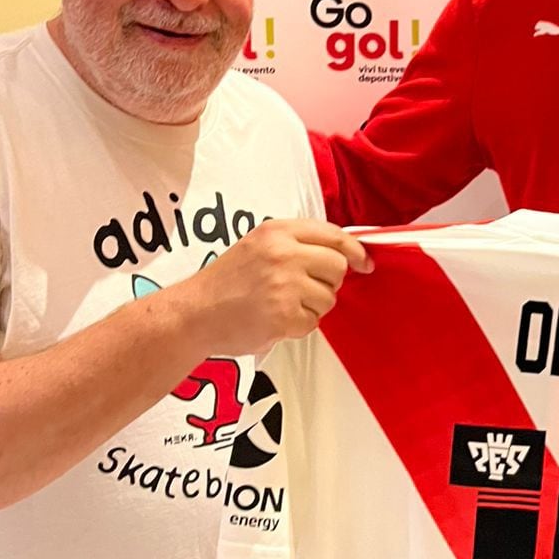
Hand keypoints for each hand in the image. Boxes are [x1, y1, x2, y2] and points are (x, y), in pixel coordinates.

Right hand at [170, 218, 371, 351]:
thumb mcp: (257, 245)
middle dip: (328, 283)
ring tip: (280, 305)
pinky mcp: (284, 315)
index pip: (333, 235)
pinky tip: (274, 320)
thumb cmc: (226, 283)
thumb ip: (296, 244)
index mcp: (277, 232)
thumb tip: (342, 255)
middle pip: (337, 267)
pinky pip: (313, 322)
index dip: (354, 250)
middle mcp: (283, 254)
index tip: (364, 262)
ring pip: (328, 298)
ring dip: (311, 307)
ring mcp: (285, 285)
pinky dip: (298, 326)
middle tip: (304, 291)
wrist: (194, 314)